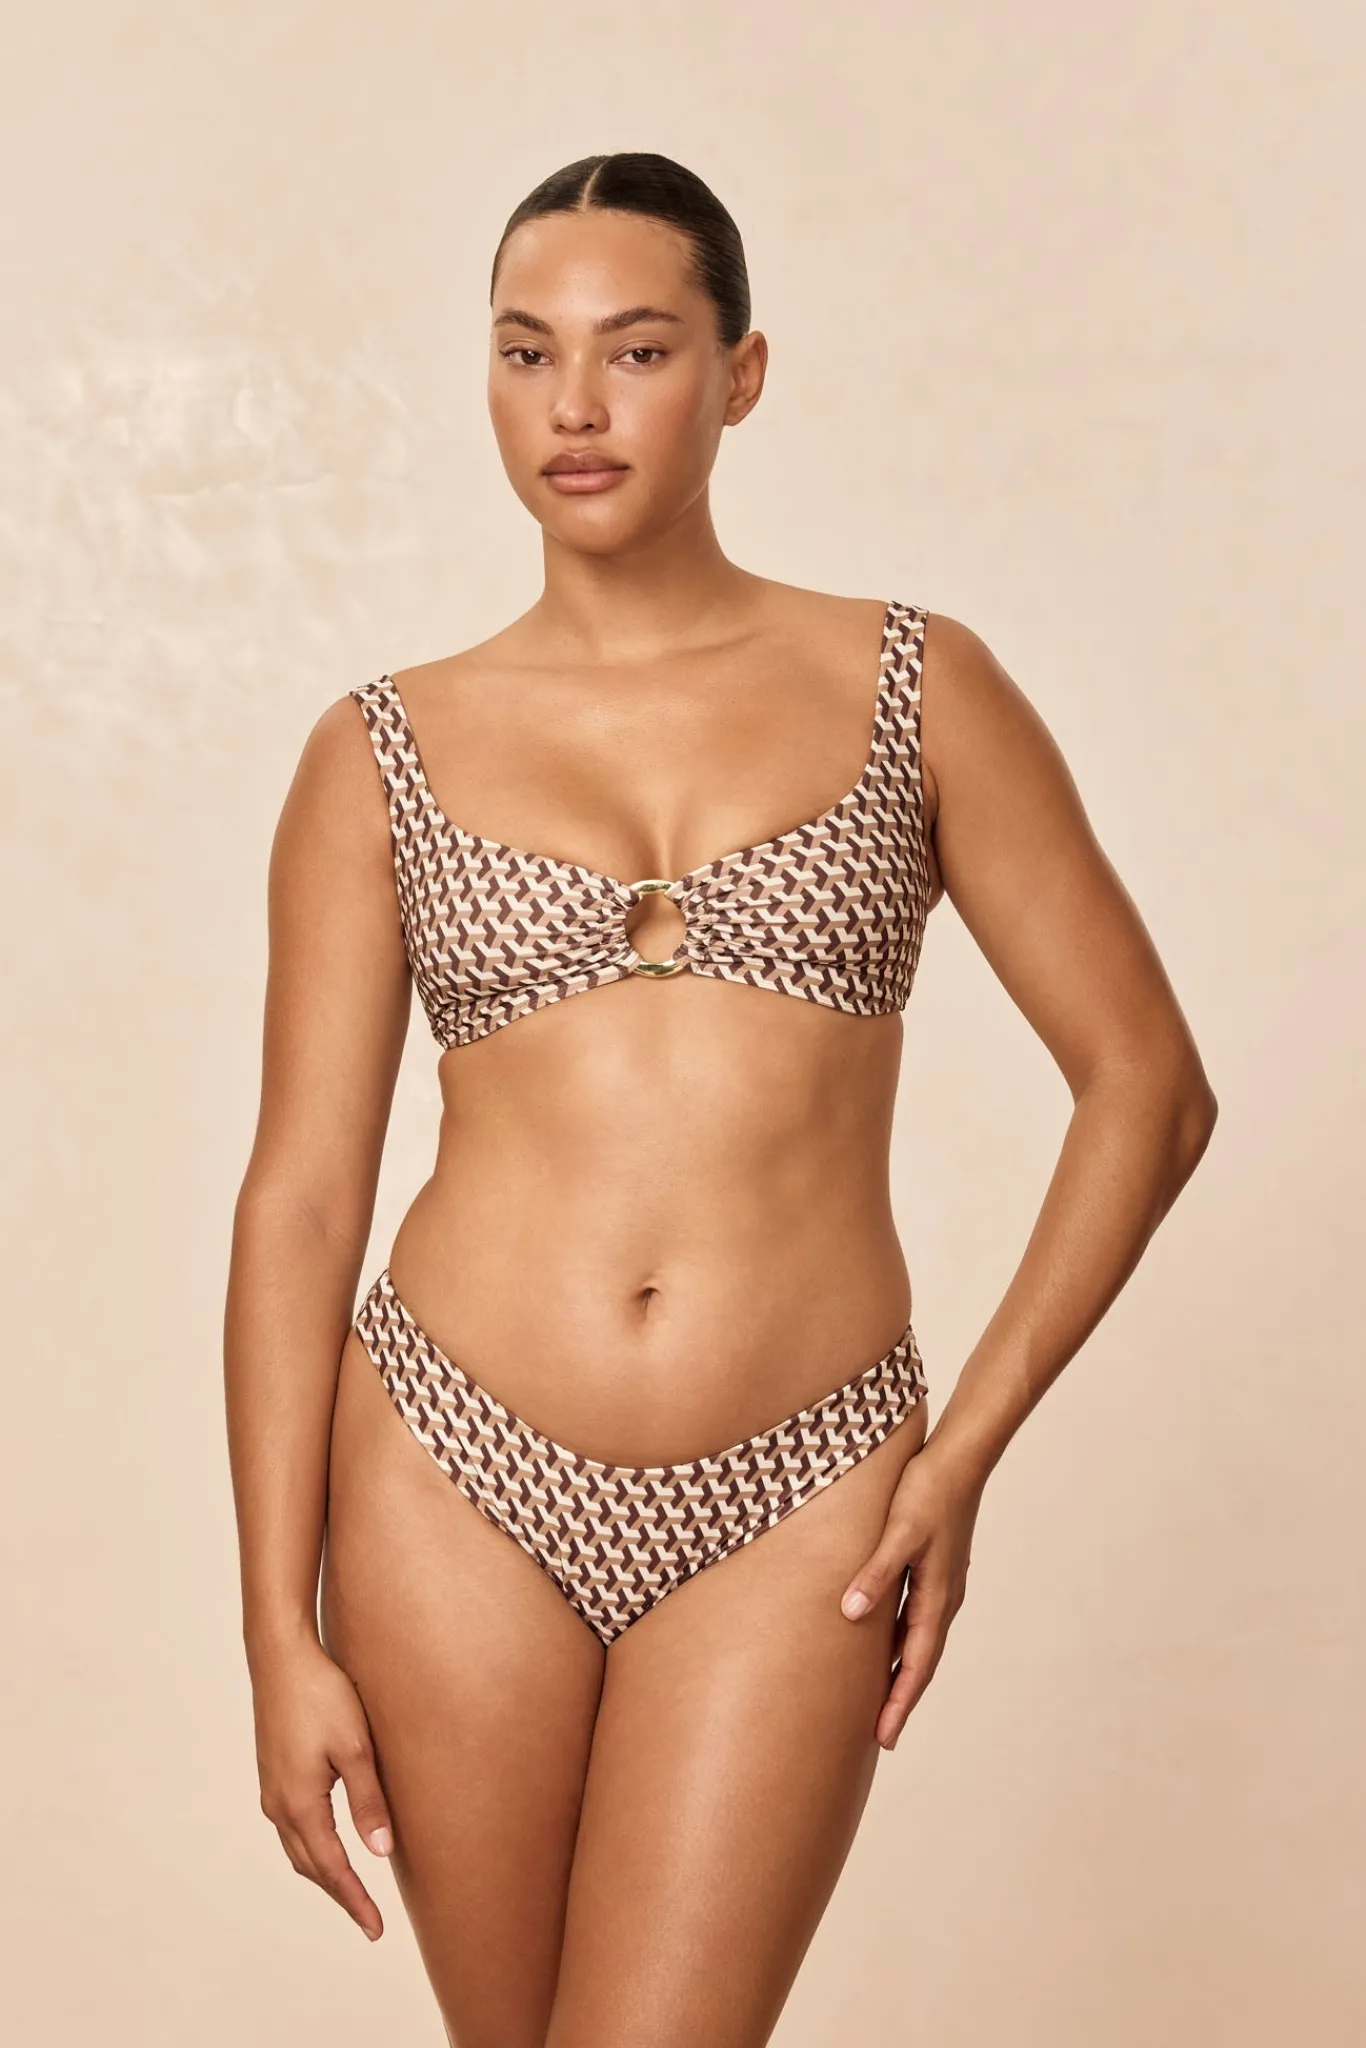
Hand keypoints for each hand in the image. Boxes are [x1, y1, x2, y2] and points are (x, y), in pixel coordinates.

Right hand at [251, 1635, 394, 1939]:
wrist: (280, 1656)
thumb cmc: (322, 1695)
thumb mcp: (356, 1747)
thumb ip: (368, 1801)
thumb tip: (381, 1852)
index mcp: (300, 1804)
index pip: (332, 1868)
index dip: (355, 1901)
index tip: (375, 1930)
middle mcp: (279, 1805)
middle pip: (310, 1866)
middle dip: (339, 1894)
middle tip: (368, 1920)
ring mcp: (271, 1789)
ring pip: (298, 1848)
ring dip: (324, 1871)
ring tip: (352, 1890)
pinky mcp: (273, 1773)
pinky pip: (292, 1827)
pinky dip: (312, 1847)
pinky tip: (327, 1842)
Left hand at [840, 1437, 984, 1748]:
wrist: (960, 1458)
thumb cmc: (928, 1491)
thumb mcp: (898, 1532)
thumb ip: (876, 1573)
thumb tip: (851, 1616)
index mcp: (937, 1597)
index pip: (916, 1664)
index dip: (899, 1702)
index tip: (884, 1738)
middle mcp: (944, 1598)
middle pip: (920, 1661)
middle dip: (900, 1699)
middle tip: (879, 1737)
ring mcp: (942, 1584)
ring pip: (919, 1640)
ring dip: (901, 1672)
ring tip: (879, 1700)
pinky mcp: (935, 1569)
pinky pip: (916, 1617)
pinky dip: (901, 1641)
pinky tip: (883, 1642)